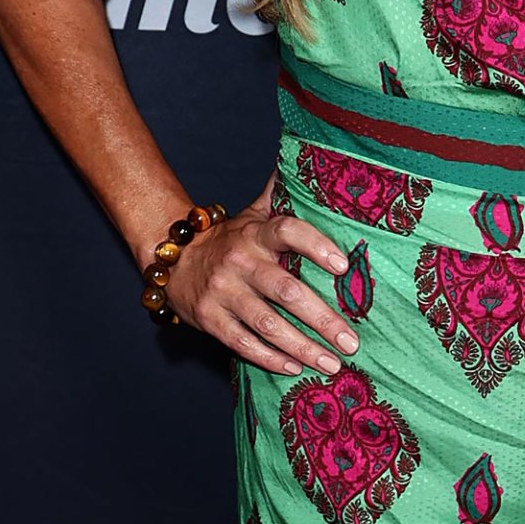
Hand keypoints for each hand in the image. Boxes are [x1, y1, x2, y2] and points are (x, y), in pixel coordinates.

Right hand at [165, 176, 360, 376]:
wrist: (172, 259)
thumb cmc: (229, 239)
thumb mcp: (253, 213)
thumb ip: (281, 193)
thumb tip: (311, 156)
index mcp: (254, 233)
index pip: (287, 231)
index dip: (316, 246)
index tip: (343, 266)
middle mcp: (239, 261)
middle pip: (286, 291)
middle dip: (322, 318)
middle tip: (352, 341)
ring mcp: (222, 293)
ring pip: (268, 324)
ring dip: (303, 347)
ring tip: (333, 363)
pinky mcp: (210, 320)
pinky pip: (244, 344)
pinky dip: (271, 359)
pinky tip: (297, 368)